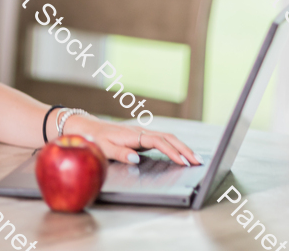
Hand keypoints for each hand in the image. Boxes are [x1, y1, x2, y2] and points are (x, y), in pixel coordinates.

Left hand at [61, 115, 201, 165]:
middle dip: (184, 149)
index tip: (183, 161)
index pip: (158, 142)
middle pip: (168, 137)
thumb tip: (136, 158)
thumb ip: (120, 153)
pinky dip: (175, 145)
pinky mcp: (143, 136)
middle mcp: (141, 132)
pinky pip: (163, 139)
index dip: (172, 151)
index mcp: (133, 135)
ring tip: (195, 159)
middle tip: (198, 161)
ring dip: (182, 147)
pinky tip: (181, 153)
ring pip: (168, 137)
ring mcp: (143, 133)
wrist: (90, 127)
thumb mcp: (104, 148)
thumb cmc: (96, 139)